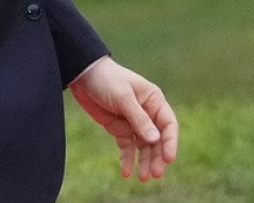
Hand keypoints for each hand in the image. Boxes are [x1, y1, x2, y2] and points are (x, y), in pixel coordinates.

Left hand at [69, 57, 177, 180]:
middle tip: (155, 173)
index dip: (170, 142)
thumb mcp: (124, 98)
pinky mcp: (120, 129)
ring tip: (142, 177)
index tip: (168, 158)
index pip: (168, 124)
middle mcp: (147, 112)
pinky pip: (127, 147)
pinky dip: (127, 159)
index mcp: (154, 100)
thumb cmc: (108, 80)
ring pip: (143, 146)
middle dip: (157, 156)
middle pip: (157, 139)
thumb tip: (156, 140)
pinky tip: (126, 171)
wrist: (83, 76)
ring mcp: (133, 122)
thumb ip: (139, 119)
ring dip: (144, 161)